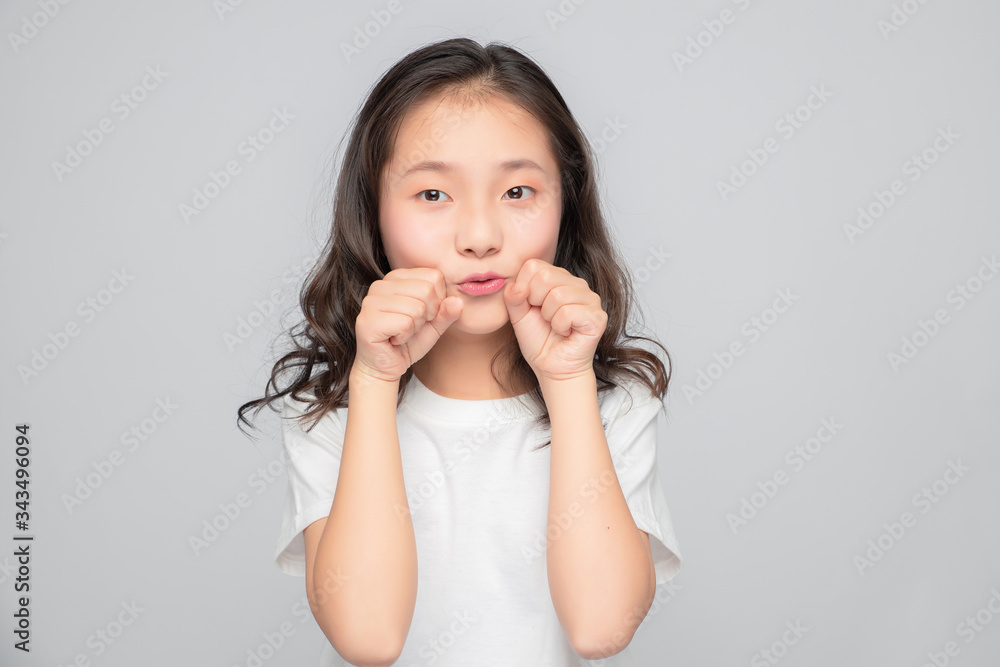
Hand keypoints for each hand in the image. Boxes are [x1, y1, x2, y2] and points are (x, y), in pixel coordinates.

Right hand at [354, 268, 463, 381]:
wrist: (384, 367)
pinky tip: (393, 339)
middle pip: (427, 290)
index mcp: (397, 278)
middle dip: (427, 315)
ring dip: (415, 328)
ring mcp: (371, 300)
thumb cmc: (407, 343)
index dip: (437, 301)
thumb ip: (447, 312)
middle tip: (411, 326)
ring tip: (401, 333)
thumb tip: (458, 301)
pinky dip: (405, 337)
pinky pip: (404, 323)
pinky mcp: (368, 320)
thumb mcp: (434, 326)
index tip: (422, 316)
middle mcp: (381, 284)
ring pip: (416, 308)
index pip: (434, 276)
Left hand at [502, 258, 606, 382]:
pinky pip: (568, 312)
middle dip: (536, 303)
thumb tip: (517, 286)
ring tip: (555, 326)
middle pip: (545, 276)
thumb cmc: (538, 340)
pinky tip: (566, 332)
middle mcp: (577, 283)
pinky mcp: (598, 316)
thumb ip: (513, 297)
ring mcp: (590, 298)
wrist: (552, 368)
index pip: (533, 266)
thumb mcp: (517, 316)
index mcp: (558, 278)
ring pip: (558, 295)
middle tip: (545, 318)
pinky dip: (560, 326)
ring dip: (549, 317)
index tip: (531, 307)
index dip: (525, 289)